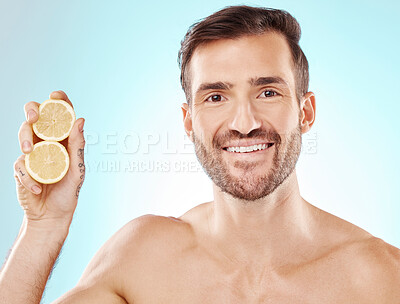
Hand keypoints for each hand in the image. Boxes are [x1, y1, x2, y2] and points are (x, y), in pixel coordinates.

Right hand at [14, 90, 85, 228]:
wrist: (53, 216)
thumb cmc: (68, 192)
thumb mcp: (78, 170)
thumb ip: (78, 146)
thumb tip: (80, 119)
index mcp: (63, 141)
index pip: (60, 115)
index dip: (58, 101)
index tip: (55, 95)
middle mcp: (46, 143)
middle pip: (35, 117)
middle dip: (33, 111)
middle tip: (35, 117)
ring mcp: (32, 154)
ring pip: (23, 134)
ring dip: (25, 139)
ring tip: (30, 151)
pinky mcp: (21, 168)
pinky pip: (20, 164)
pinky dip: (28, 176)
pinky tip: (37, 188)